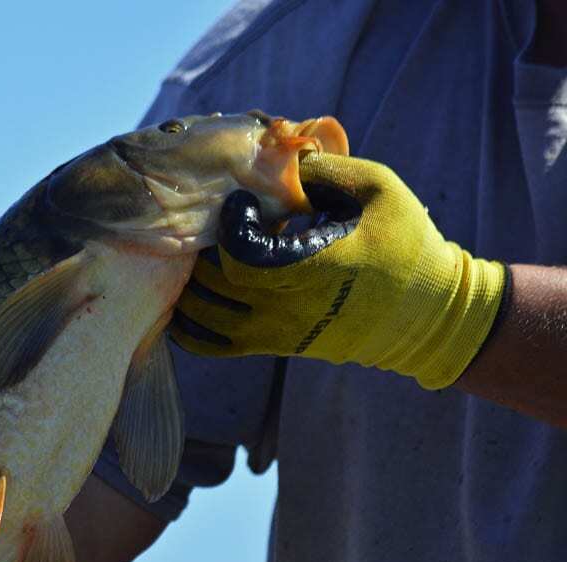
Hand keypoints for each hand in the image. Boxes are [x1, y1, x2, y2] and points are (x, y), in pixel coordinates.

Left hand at [171, 153, 507, 388]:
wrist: (430, 316)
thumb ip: (326, 168)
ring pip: (201, 318)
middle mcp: (288, 311)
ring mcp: (276, 335)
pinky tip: (191, 293)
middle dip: (201, 250)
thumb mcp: (378, 189)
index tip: (240, 202)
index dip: (228, 227)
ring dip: (190, 283)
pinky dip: (188, 323)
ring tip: (201, 253)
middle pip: (211, 285)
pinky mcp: (273, 348)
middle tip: (211, 223)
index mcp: (314, 271)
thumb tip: (276, 157)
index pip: (239, 258)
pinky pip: (209, 345)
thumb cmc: (407, 244)